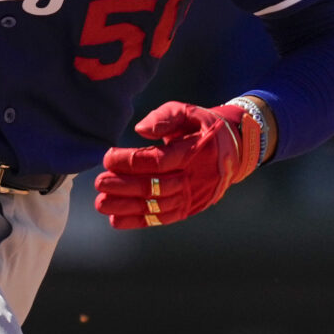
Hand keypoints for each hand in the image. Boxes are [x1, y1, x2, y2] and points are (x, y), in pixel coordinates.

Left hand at [92, 98, 263, 228]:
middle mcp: (198, 177)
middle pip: (155, 186)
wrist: (234, 149)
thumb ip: (164, 117)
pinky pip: (163, 218)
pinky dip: (139, 221)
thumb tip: (141, 130)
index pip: (159, 160)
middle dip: (124, 186)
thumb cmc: (202, 126)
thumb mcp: (188, 112)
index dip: (131, 161)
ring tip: (101, 203)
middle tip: (99, 182)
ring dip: (126, 206)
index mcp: (197, 151)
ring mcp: (195, 196)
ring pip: (157, 205)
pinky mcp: (191, 209)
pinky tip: (116, 219)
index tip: (108, 158)